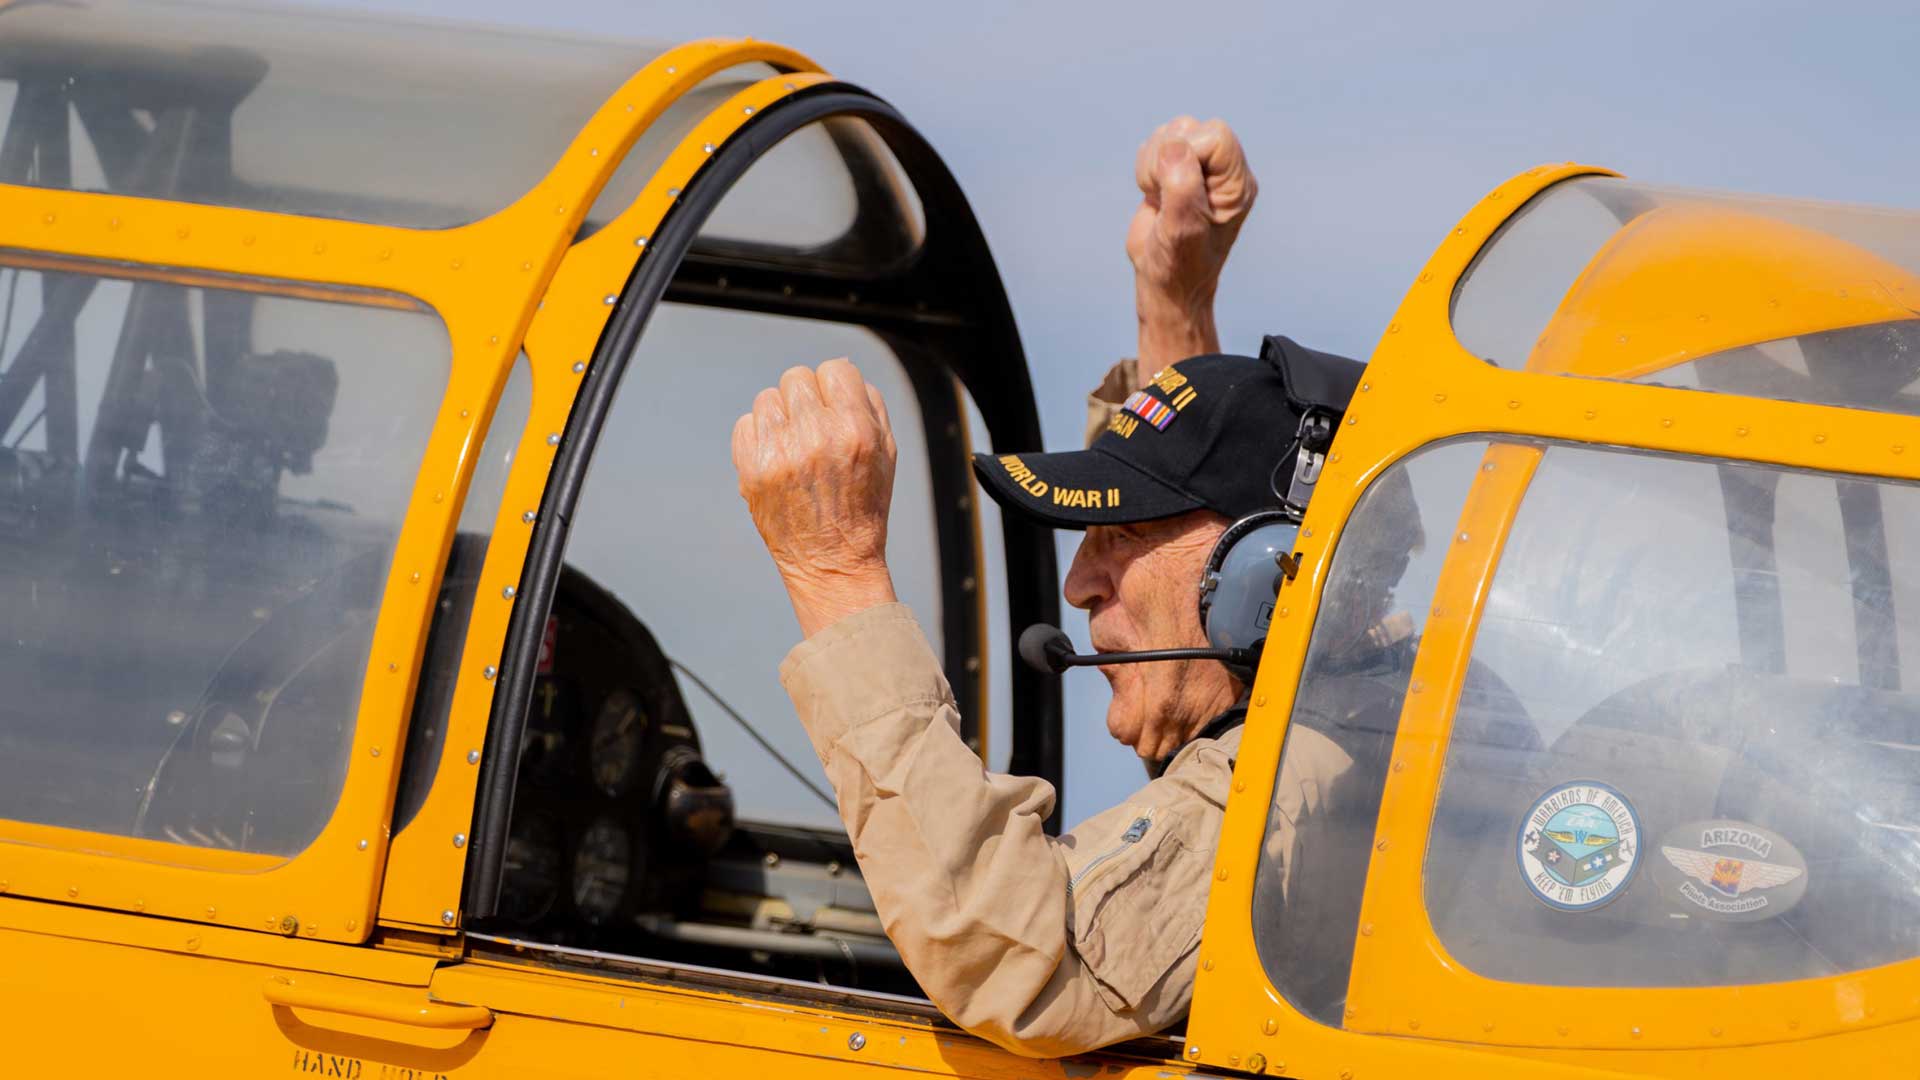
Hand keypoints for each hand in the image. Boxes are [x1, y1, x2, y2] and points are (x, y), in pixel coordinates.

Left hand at [732, 359, 899, 637]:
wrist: (831, 561)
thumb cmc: (862, 505)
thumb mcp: (886, 453)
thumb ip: (869, 404)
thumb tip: (841, 370)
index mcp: (854, 429)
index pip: (835, 369)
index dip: (836, 386)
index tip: (836, 407)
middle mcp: (815, 436)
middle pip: (797, 377)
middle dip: (807, 399)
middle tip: (815, 429)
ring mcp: (779, 453)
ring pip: (768, 398)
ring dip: (781, 416)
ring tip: (796, 445)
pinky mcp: (751, 469)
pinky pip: (746, 423)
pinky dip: (760, 436)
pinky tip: (777, 458)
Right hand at [1126, 117, 1257, 370]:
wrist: (1165, 285)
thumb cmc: (1179, 265)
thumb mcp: (1183, 229)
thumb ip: (1182, 184)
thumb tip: (1173, 147)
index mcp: (1237, 184)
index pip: (1215, 136)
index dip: (1187, 153)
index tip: (1175, 189)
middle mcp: (1222, 172)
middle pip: (1189, 128)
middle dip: (1165, 158)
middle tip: (1165, 197)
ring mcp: (1199, 170)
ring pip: (1169, 133)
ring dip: (1152, 163)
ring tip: (1159, 199)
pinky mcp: (1176, 171)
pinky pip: (1154, 146)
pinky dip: (1145, 168)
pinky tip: (1154, 196)